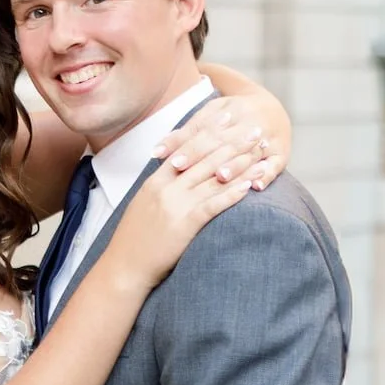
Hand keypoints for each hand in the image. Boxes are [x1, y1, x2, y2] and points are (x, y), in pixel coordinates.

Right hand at [105, 133, 256, 292]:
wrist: (123, 268)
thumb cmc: (134, 243)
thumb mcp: (143, 207)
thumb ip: (160, 190)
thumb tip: (176, 178)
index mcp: (155, 181)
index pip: (186, 147)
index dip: (210, 130)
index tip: (227, 117)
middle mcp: (166, 188)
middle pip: (205, 158)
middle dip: (233, 141)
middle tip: (254, 129)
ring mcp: (175, 205)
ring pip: (213, 177)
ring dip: (241, 163)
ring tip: (261, 152)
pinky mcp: (185, 225)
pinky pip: (213, 204)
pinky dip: (233, 194)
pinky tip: (250, 185)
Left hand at [178, 81, 291, 190]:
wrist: (271, 109)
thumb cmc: (230, 117)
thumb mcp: (209, 117)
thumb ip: (184, 135)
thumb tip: (155, 152)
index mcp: (231, 109)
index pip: (207, 130)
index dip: (190, 146)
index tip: (174, 161)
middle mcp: (251, 121)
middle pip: (227, 141)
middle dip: (207, 157)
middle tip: (188, 171)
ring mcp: (269, 137)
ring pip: (251, 152)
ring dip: (236, 165)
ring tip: (221, 176)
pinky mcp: (282, 154)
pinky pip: (276, 165)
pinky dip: (266, 176)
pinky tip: (256, 187)